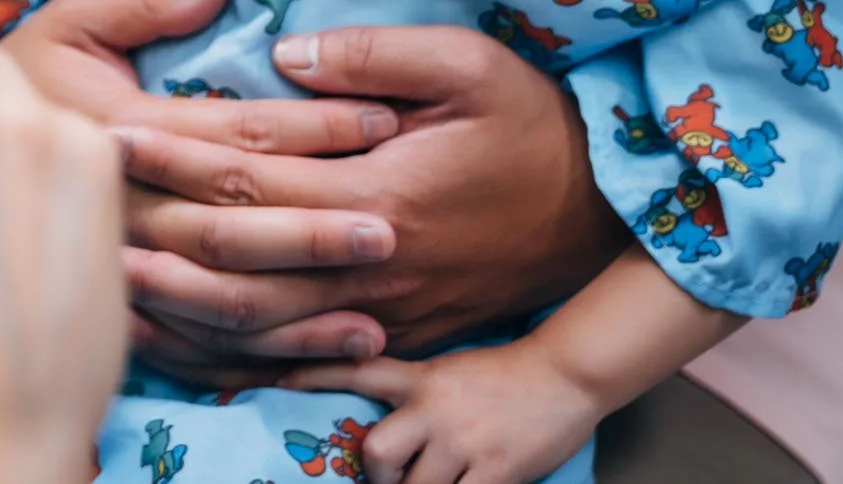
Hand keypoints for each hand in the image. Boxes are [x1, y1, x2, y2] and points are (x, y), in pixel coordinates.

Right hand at [0, 0, 400, 366]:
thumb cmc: (22, 76)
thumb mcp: (68, 19)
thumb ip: (142, 3)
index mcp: (115, 131)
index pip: (231, 134)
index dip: (311, 127)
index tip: (382, 122)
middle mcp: (118, 208)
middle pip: (231, 225)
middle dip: (316, 228)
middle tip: (395, 223)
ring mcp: (117, 267)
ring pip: (219, 298)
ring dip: (302, 309)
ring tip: (376, 310)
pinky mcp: (119, 309)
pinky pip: (199, 345)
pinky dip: (265, 355)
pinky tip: (326, 352)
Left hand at [117, 27, 624, 363]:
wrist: (611, 220)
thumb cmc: (537, 127)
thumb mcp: (470, 65)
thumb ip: (374, 53)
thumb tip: (286, 50)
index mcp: (377, 191)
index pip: (247, 173)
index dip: (172, 154)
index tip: (105, 130)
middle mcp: (368, 265)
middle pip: (235, 263)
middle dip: (152, 237)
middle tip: (75, 216)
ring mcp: (379, 314)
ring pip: (256, 327)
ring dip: (177, 308)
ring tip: (103, 286)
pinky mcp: (389, 339)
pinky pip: (293, 360)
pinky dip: (228, 357)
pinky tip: (177, 345)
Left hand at [285, 342, 600, 483]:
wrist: (565, 374)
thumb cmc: (504, 376)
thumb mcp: (447, 372)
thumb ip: (412, 392)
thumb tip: (381, 427)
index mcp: (420, 379)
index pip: (357, 370)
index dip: (314, 376)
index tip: (277, 381)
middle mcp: (434, 409)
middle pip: (377, 451)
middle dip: (374, 476)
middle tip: (385, 481)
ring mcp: (464, 442)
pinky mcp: (498, 470)